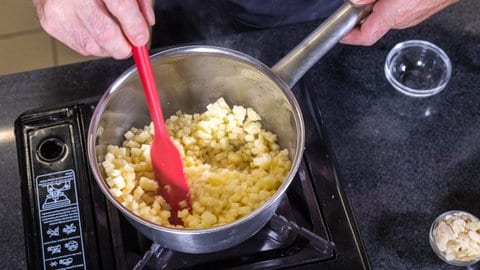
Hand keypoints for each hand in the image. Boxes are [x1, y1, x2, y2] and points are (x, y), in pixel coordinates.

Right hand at [33, 0, 154, 58]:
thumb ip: (138, 0)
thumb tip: (147, 23)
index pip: (120, 6)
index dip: (134, 27)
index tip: (141, 38)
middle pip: (105, 33)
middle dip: (124, 47)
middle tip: (131, 45)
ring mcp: (58, 10)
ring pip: (94, 46)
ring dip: (110, 47)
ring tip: (113, 33)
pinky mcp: (50, 24)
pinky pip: (81, 47)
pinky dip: (95, 45)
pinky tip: (94, 30)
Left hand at [342, 0, 459, 45]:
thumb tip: (354, 1)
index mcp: (392, 15)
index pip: (364, 36)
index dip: (347, 37)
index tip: (337, 34)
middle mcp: (401, 20)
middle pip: (371, 24)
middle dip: (360, 14)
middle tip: (354, 4)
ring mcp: (411, 17)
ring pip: (383, 17)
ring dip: (374, 8)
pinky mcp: (418, 12)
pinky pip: (396, 10)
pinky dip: (386, 4)